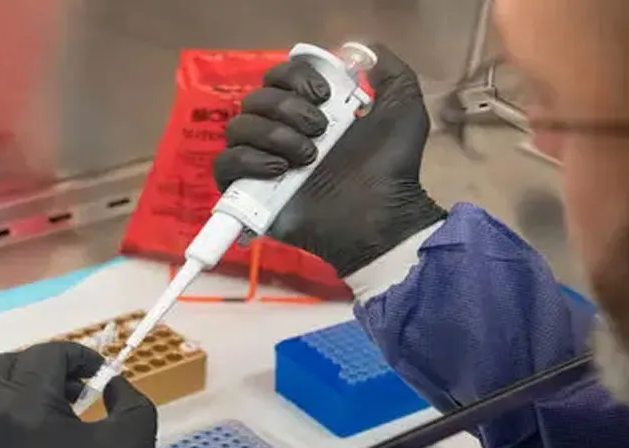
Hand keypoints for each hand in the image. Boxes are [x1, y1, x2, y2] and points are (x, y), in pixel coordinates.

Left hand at [0, 342, 157, 447]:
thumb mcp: (134, 441)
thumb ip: (127, 398)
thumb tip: (109, 383)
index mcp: (25, 404)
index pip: (47, 355)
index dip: (78, 357)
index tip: (97, 374)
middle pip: (6, 364)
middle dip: (41, 368)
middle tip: (70, 391)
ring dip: (1, 384)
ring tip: (29, 404)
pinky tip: (1, 426)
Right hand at [213, 44, 446, 276]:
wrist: (381, 216)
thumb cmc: (391, 167)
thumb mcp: (403, 108)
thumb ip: (390, 71)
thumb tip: (360, 50)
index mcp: (310, 110)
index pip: (279, 76)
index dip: (296, 76)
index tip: (325, 95)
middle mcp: (282, 132)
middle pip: (256, 98)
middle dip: (288, 108)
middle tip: (321, 131)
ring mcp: (263, 163)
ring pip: (239, 127)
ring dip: (274, 135)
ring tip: (307, 158)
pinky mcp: (248, 194)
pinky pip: (225, 165)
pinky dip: (248, 161)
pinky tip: (281, 170)